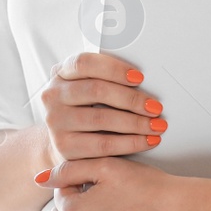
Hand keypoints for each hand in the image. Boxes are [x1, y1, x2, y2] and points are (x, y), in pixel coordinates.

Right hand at [40, 52, 165, 164]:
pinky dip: (131, 143)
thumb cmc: (82, 110)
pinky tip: (147, 140)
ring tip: (157, 125)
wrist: (62, 143)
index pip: (84, 63)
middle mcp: (53, 96)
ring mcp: (56, 122)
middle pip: (96, 90)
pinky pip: (104, 145)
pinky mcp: (64, 147)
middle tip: (155, 107)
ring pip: (102, 118)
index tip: (139, 77)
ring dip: (136, 123)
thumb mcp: (84, 88)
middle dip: (131, 99)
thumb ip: (102, 78)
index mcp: (60, 74)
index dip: (114, 68)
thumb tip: (140, 76)